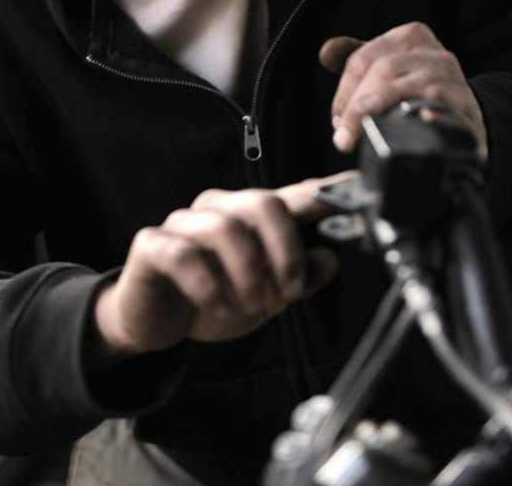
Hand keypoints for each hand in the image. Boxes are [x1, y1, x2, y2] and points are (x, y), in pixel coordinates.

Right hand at [88, 176, 346, 366]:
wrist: (154, 323)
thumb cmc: (212, 300)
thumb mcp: (265, 298)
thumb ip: (299, 279)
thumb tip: (329, 259)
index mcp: (251, 216)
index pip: (294, 195)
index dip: (327, 192)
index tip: (359, 187)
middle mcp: (219, 208)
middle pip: (263, 202)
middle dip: (285, 251)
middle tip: (288, 293)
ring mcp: (183, 223)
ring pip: (225, 228)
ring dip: (248, 275)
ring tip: (252, 306)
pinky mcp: (152, 245)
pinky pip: (184, 255)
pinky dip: (209, 287)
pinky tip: (218, 307)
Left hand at [318, 22, 485, 157]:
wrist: (467, 115)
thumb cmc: (418, 90)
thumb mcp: (389, 67)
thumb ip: (356, 58)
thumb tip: (326, 52)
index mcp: (411, 37)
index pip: (365, 57)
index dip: (345, 91)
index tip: (337, 120)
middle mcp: (435, 54)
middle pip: (385, 69)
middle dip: (357, 104)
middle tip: (344, 137)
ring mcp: (454, 81)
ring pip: (414, 86)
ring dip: (384, 108)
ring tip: (365, 131)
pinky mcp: (468, 110)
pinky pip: (451, 109)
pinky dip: (436, 114)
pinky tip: (424, 119)